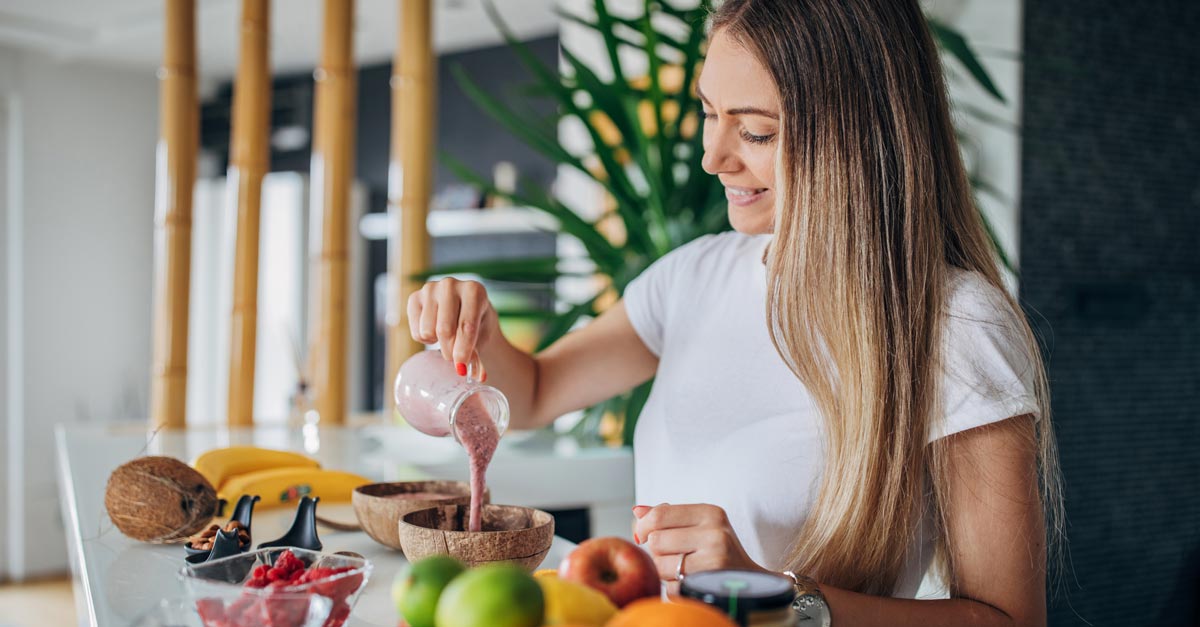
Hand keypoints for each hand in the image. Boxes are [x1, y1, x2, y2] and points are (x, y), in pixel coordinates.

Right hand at [407, 278, 499, 377]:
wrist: (465, 309)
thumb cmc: (476, 324)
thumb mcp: (481, 337)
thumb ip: (478, 357)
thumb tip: (479, 378)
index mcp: (474, 290)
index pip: (466, 326)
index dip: (463, 350)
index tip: (461, 368)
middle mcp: (451, 284)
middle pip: (445, 330)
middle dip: (449, 350)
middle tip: (454, 356)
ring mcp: (430, 288)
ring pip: (428, 331)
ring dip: (437, 342)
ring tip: (446, 336)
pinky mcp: (414, 297)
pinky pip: (416, 331)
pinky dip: (425, 338)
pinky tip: (433, 329)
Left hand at [632, 503, 766, 587]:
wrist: (751, 582)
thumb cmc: (718, 550)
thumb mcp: (700, 525)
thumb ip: (668, 516)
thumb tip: (637, 511)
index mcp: (711, 513)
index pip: (659, 515)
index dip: (643, 526)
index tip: (642, 535)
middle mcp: (715, 534)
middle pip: (657, 541)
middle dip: (657, 552)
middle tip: (673, 555)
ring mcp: (714, 560)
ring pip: (661, 566)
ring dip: (665, 571)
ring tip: (685, 568)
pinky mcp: (709, 584)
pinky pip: (672, 587)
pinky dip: (675, 587)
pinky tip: (691, 582)